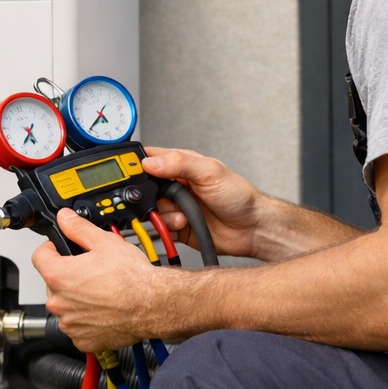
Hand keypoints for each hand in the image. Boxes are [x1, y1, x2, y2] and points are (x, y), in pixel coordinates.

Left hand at [32, 208, 184, 352]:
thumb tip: (64, 219)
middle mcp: (59, 303)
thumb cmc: (132, 278)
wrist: (153, 305)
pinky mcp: (82, 340)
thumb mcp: (104, 242)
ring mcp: (70, 324)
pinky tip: (103, 309)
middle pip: (53, 282)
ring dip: (76, 299)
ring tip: (100, 291)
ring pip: (65, 306)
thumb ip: (78, 228)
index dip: (51, 249)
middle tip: (90, 271)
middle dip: (67, 275)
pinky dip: (86, 320)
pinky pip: (77, 327)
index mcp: (59, 276)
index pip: (39, 257)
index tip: (60, 249)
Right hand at [141, 147, 265, 259]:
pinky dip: (167, 228)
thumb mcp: (210, 172)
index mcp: (181, 165)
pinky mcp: (176, 226)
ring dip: (164, 213)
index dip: (137, 165)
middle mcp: (175, 185)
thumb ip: (179, 163)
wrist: (252, 229)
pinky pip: (159, 228)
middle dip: (149, 196)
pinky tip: (183, 224)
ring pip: (150, 210)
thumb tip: (150, 162)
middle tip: (163, 199)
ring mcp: (175, 206)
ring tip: (183, 213)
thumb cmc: (239, 196)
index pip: (150, 159)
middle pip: (144, 188)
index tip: (135, 175)